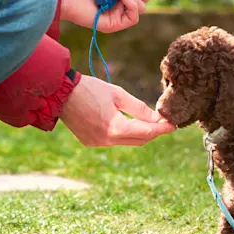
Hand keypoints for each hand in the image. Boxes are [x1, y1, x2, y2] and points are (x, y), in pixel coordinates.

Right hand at [60, 76, 175, 146]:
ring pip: (127, 142)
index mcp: (115, 128)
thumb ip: (139, 108)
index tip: (173, 125)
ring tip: (149, 122)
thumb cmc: (89, 89)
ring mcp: (98, 143)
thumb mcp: (118, 94)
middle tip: (164, 123)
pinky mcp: (91, 142)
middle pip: (140, 141)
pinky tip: (127, 123)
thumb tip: (157, 118)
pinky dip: (124, 134)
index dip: (162, 129)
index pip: (147, 132)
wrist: (59, 93)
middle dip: (153, 132)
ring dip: (139, 133)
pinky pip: (114, 141)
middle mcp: (107, 140)